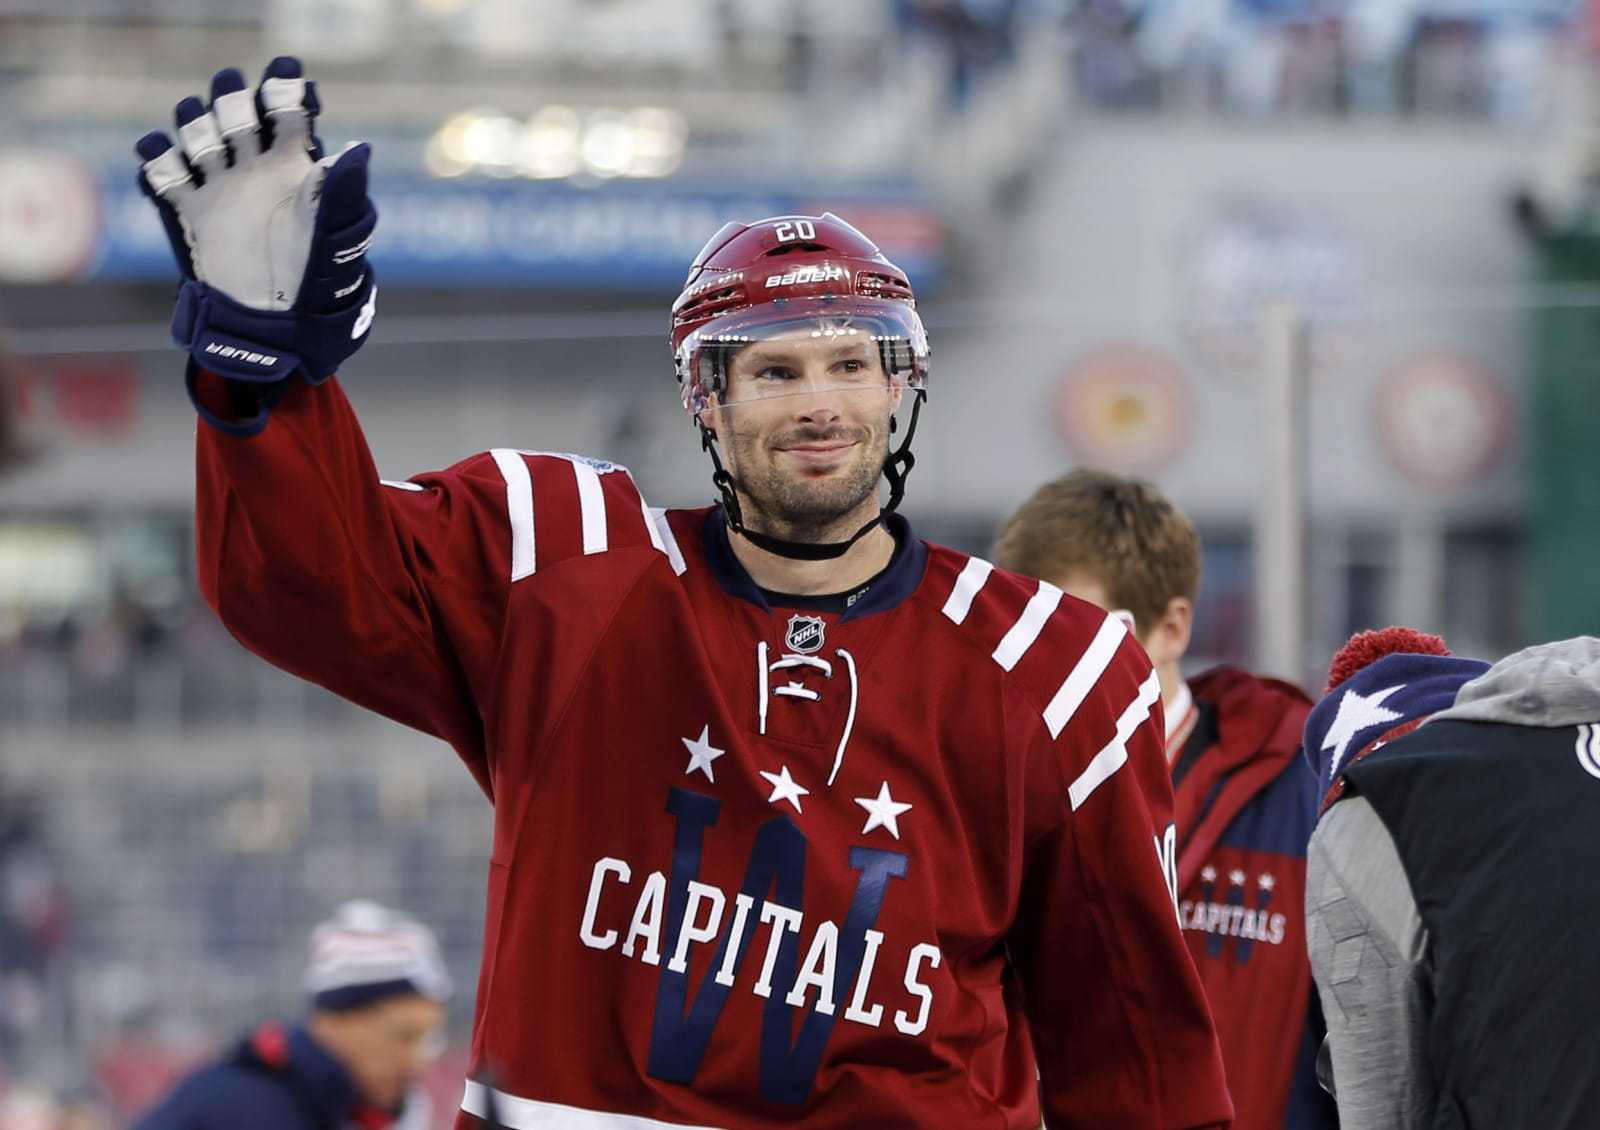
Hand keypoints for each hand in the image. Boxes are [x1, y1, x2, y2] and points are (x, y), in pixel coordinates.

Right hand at [136, 57, 376, 384]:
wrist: (276, 326)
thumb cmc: (318, 282)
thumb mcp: (333, 233)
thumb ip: (343, 191)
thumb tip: (359, 149)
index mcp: (296, 167)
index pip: (288, 111)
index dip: (283, 90)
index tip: (282, 79)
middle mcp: (258, 170)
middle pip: (236, 113)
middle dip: (230, 101)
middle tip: (233, 107)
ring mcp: (224, 188)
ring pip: (200, 134)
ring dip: (196, 126)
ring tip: (203, 142)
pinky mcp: (195, 212)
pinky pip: (167, 173)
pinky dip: (159, 159)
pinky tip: (164, 159)